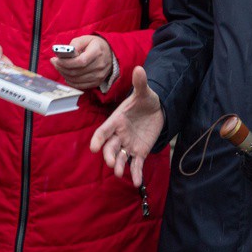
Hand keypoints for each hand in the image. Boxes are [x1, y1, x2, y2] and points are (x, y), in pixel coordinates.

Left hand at [50, 35, 112, 89]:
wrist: (111, 53)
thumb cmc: (96, 45)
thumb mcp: (86, 39)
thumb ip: (75, 44)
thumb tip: (65, 52)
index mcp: (97, 52)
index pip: (80, 61)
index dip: (66, 62)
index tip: (57, 59)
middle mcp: (99, 65)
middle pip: (76, 72)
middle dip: (61, 68)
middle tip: (54, 62)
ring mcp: (99, 75)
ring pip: (76, 80)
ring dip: (64, 74)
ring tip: (59, 67)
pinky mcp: (97, 82)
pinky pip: (80, 85)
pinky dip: (71, 81)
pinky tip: (66, 75)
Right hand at [89, 66, 162, 185]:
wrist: (157, 110)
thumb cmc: (145, 100)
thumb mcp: (144, 92)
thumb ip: (140, 83)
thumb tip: (138, 68)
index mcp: (117, 120)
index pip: (104, 130)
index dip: (98, 139)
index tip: (94, 148)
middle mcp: (120, 134)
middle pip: (110, 147)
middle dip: (109, 155)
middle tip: (112, 163)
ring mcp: (129, 144)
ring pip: (121, 157)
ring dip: (119, 166)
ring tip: (120, 174)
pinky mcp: (139, 151)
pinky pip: (136, 164)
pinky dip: (136, 174)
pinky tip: (137, 182)